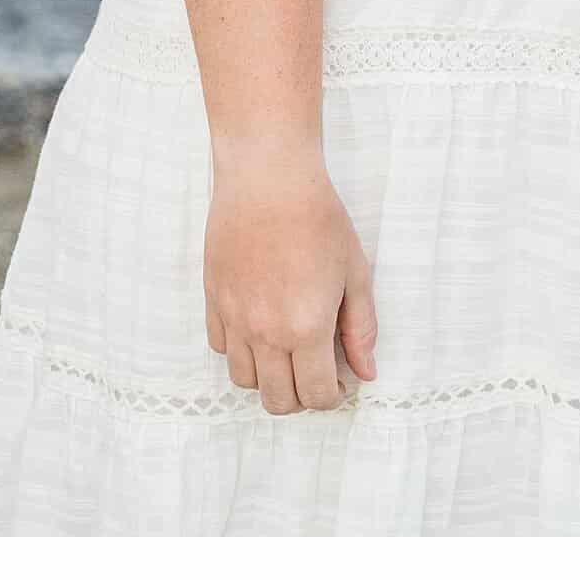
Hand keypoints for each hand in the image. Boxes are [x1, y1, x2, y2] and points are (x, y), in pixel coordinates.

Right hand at [204, 153, 377, 412]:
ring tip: (288, 352)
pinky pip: (222, 349)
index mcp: (306, 328)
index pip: (316, 395)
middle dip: (301, 397)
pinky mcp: (213, 301)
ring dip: (269, 377)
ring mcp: (234, 319)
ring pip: (245, 381)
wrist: (268, 178)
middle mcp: (265, 333)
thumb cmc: (319, 219)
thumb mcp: (355, 271)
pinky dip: (241, 350)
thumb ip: (360, 328)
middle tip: (316, 373)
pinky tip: (260, 327)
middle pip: (277, 400)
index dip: (333, 397)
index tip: (341, 383)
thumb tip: (366, 373)